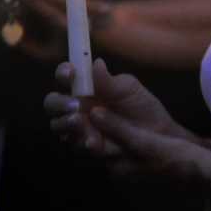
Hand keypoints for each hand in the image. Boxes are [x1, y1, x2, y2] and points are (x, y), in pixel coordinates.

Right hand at [44, 59, 189, 169]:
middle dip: (58, 103)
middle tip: (75, 106)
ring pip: (58, 125)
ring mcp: (79, 128)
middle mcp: (77, 106)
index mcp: (86, 86)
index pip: (65, 76)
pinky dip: (84, 142)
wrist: (159, 137)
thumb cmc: (142, 107)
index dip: (63, 72)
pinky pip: (76, 145)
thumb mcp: (130, 90)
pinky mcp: (87, 147)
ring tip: (81, 121)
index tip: (71, 72)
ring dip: (66, 123)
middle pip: (52, 103)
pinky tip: (94, 142)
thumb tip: (96, 63)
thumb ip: (110, 81)